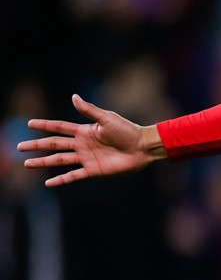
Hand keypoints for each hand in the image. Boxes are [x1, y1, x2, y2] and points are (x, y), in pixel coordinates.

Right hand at [17, 94, 165, 186]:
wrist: (142, 147)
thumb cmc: (128, 130)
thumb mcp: (107, 118)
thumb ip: (89, 110)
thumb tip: (73, 96)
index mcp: (84, 131)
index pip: (59, 127)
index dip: (45, 125)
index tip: (29, 123)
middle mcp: (82, 144)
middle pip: (54, 145)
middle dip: (37, 145)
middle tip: (19, 146)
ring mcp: (86, 158)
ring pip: (60, 160)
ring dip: (43, 162)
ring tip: (27, 164)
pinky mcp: (93, 170)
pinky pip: (74, 176)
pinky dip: (61, 179)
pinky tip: (48, 183)